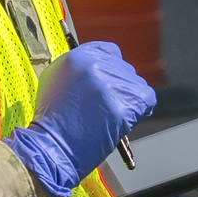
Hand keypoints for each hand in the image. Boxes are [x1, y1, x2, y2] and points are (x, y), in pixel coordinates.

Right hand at [3, 41, 155, 196]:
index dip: (111, 65)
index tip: (110, 78)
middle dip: (118, 86)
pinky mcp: (123, 106)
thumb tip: (96, 67)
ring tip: (111, 115)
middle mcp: (95, 66)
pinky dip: (140, 109)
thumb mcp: (56, 79)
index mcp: (78, 57)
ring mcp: (110, 85)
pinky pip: (146, 100)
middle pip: (123, 68)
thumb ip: (77, 69)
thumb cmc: (51, 119)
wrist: (52, 146)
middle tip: (106, 105)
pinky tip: (126, 118)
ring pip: (135, 84)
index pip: (109, 50)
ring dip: (128, 99)